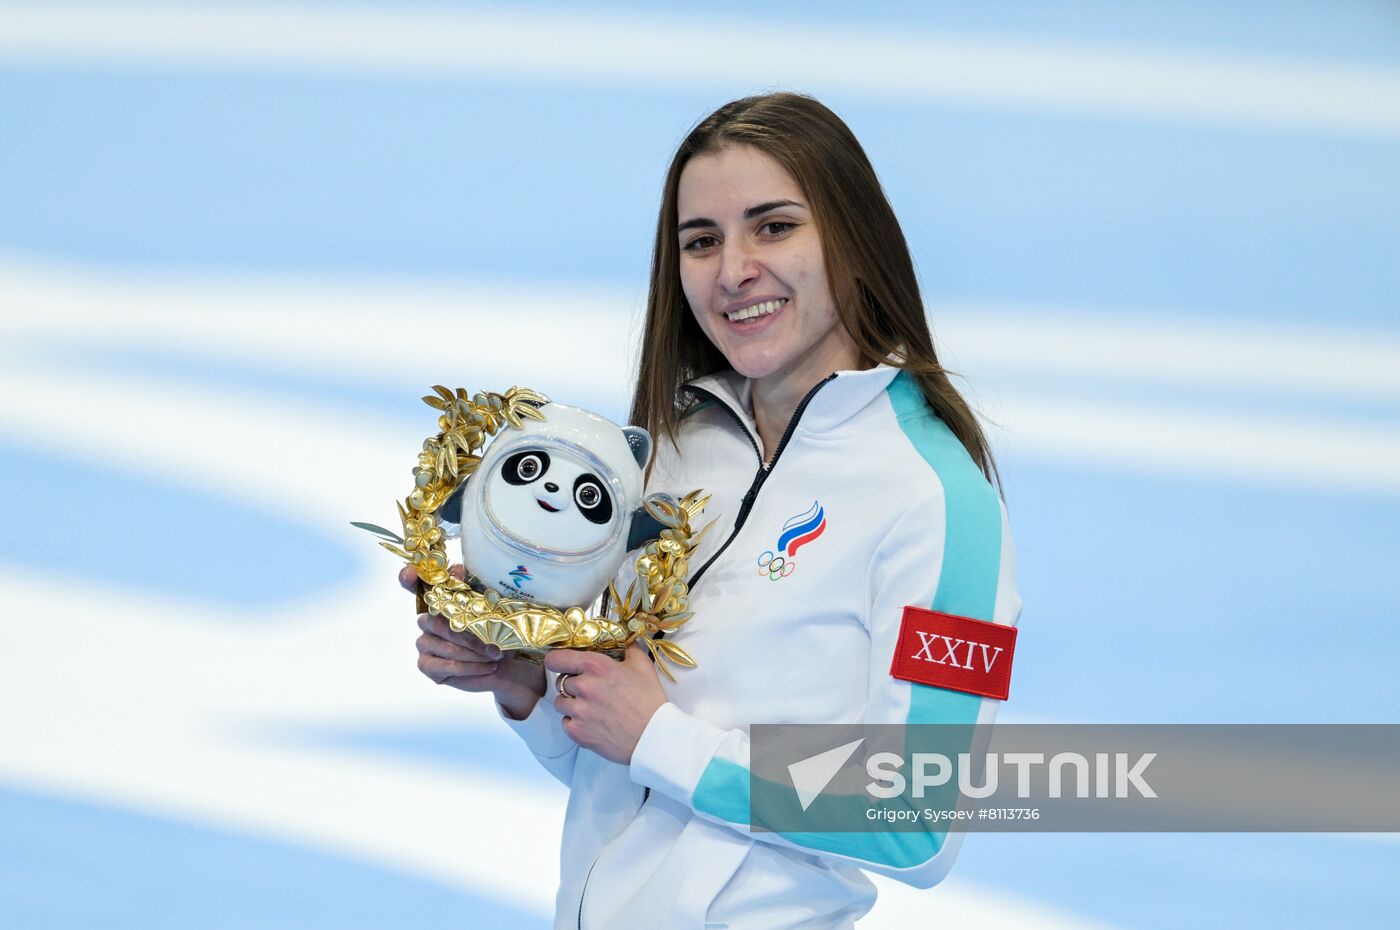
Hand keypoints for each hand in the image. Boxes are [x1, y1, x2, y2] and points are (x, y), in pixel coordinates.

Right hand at [402, 565, 545, 718]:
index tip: (410, 573)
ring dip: (475, 654)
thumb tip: (457, 568)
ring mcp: (424, 644)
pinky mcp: (427, 666)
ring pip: (447, 648)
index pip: (413, 585)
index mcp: (438, 602)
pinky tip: (488, 667)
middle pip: (437, 623)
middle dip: (470, 636)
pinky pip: (448, 666)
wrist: (502, 664)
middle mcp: (426, 621)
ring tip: (496, 656)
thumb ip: (471, 590)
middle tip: (494, 645)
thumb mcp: (490, 610)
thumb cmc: (494, 633)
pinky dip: (471, 667)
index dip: (408, 578)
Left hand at [544, 643, 667, 765]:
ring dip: (571, 703)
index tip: (561, 664)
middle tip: (590, 689)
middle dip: (572, 683)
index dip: (557, 660)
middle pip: (560, 681)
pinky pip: (565, 722)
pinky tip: (592, 721)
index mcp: (596, 667)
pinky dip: (575, 722)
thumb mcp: (643, 666)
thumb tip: (622, 638)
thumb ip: (628, 648)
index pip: (556, 658)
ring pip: (560, 702)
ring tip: (591, 707)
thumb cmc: (649, 702)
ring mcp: (578, 711)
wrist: (653, 736)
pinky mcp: (577, 732)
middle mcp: (583, 687)